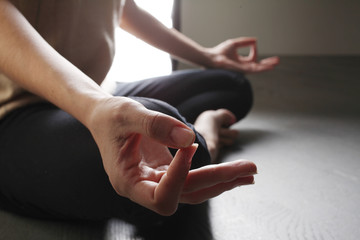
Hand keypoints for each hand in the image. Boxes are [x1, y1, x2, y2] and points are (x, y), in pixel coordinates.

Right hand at [88, 97, 256, 215]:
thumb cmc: (111, 116)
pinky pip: (193, 180)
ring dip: (222, 181)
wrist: (106, 117)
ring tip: (249, 172)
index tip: (188, 147)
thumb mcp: (127, 114)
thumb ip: (155, 125)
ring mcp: (156, 182)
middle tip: (249, 168)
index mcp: (127, 181)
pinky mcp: (166, 173)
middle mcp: (143, 188)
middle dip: (217, 179)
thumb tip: (189, 138)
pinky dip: (213, 175)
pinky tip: (233, 170)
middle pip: (186, 193)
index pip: (160, 196)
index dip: (179, 176)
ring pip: (194, 190)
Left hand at [207, 37, 278, 72]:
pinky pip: (254, 70)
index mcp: (241, 61)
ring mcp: (243, 69)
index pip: (253, 58)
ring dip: (267, 66)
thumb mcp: (235, 44)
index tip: (254, 44)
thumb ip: (245, 42)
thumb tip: (256, 40)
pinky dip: (262, 68)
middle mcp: (243, 67)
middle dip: (267, 63)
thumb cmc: (220, 51)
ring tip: (276, 64)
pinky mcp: (242, 70)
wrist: (213, 57)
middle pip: (258, 66)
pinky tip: (269, 67)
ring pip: (258, 69)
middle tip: (277, 61)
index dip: (255, 50)